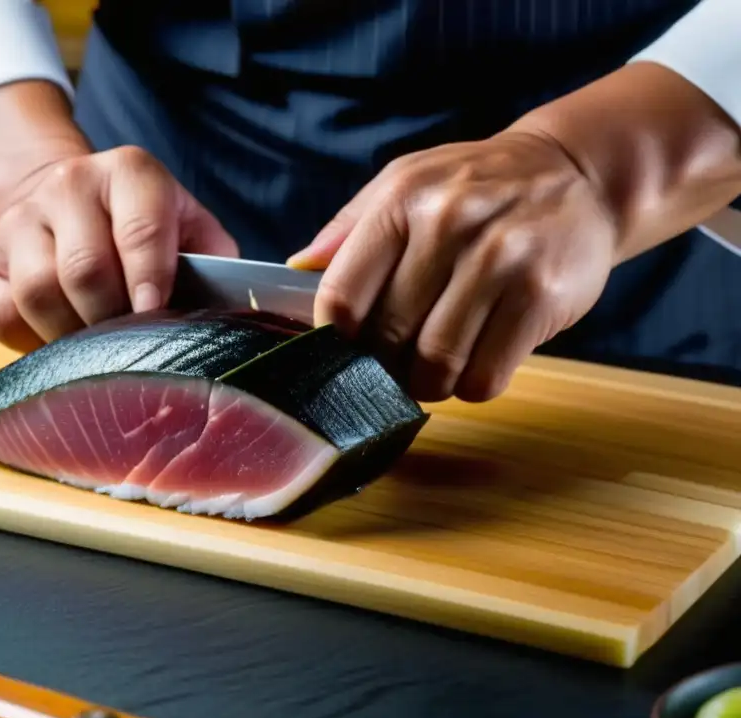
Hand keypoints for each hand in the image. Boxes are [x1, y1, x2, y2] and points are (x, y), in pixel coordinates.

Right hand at [0, 145, 237, 350]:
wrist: (72, 202)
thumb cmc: (148, 231)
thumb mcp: (192, 231)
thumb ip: (214, 264)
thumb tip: (223, 319)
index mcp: (130, 172)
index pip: (139, 229)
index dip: (150, 281)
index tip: (156, 317)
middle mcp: (69, 184)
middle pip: (84, 269)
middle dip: (112, 320)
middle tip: (131, 345)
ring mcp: (20, 218)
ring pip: (37, 293)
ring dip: (72, 335)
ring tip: (97, 348)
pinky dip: (30, 340)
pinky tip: (58, 338)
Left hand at [288, 130, 617, 402]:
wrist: (577, 176)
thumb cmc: (476, 187)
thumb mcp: (407, 182)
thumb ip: (349, 228)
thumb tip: (296, 269)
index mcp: (402, 200)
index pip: (342, 296)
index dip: (335, 341)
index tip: (346, 351)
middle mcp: (449, 224)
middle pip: (387, 339)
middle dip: (383, 368)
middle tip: (394, 366)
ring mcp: (500, 259)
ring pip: (436, 365)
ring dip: (429, 383)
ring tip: (433, 368)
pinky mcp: (542, 294)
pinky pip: (486, 375)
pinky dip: (473, 385)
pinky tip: (476, 361)